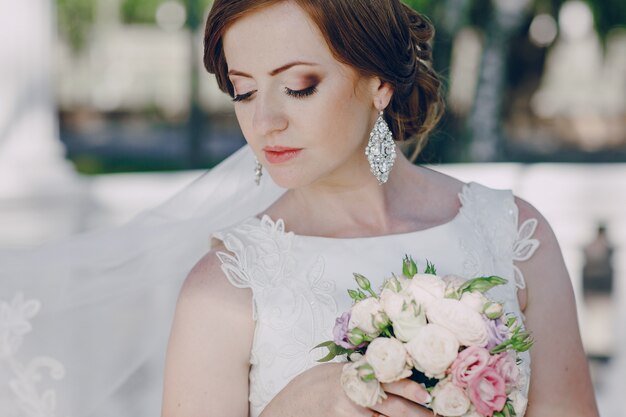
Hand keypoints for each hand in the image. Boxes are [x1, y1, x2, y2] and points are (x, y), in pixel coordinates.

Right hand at [260, 363, 432, 416]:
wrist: (282, 411)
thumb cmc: (306, 389)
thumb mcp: (330, 373)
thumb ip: (356, 373)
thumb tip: (385, 372)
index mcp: (349, 375)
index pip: (384, 379)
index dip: (407, 387)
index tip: (425, 393)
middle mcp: (350, 394)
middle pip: (390, 406)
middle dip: (415, 413)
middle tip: (434, 416)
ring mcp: (346, 413)